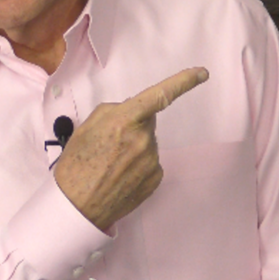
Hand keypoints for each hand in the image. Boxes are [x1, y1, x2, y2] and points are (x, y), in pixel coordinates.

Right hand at [53, 67, 208, 230]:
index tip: (202, 73)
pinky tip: (120, 175)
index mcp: (124, 121)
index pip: (160, 96)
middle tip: (111, 143)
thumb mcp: (86, 127)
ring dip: (135, 147)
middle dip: (134, 125)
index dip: (184, 82)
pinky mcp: (155, 178)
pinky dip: (138, 165)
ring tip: (111, 163)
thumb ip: (113, 111)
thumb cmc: (76, 165)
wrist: (77, 206)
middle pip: (148, 121)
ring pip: (148, 143)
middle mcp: (143, 139)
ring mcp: (151, 160)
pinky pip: (150, 162)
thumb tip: (132, 109)